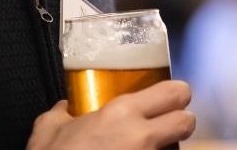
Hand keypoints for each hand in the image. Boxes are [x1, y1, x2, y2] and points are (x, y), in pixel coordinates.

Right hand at [27, 80, 195, 149]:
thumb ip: (61, 114)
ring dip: (166, 147)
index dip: (176, 96)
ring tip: (146, 147)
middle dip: (181, 122)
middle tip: (166, 125)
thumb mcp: (48, 131)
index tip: (168, 100)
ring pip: (176, 149)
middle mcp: (141, 136)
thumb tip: (64, 108)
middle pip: (188, 122)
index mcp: (121, 112)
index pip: (174, 92)